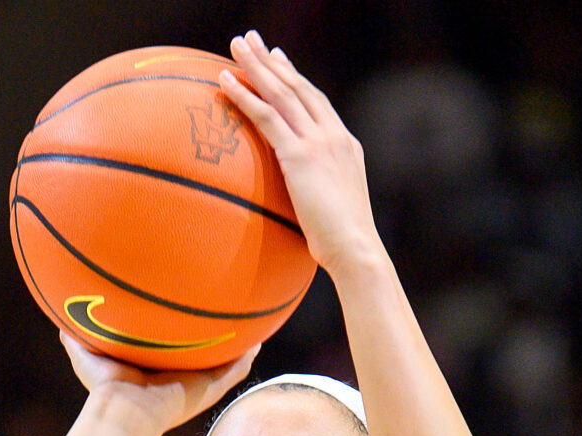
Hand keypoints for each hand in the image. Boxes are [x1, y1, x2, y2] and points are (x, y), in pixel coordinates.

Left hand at [61, 331, 257, 435]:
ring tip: (251, 331)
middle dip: (211, 343)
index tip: (184, 320)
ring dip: (235, 350)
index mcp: (154, 372)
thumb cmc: (104, 386)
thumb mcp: (87, 354)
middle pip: (200, 359)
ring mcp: (195, 386)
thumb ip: (76, 335)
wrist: (124, 411)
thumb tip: (60, 317)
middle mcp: (177, 379)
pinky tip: (255, 343)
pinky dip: (244, 359)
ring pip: (222, 366)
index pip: (170, 352)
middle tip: (222, 322)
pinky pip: (232, 374)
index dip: (178, 337)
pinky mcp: (207, 390)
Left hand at [218, 32, 383, 274]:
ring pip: (282, 94)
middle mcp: (334, 136)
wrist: (356, 249)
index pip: (317, 102)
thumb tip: (306, 201)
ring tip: (235, 44)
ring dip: (256, 66)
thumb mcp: (337, 208)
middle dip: (272, 61)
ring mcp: (319, 143)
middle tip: (251, 39)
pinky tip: (225, 80)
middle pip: (298, 87)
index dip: (295, 78)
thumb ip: (322, 191)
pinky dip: (245, 95)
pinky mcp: (300, 156)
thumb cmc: (346, 243)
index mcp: (346, 145)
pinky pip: (267, 117)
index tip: (279, 60)